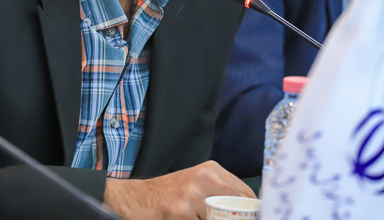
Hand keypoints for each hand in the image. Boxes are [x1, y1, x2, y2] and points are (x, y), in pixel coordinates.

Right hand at [103, 160, 254, 219]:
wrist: (132, 198)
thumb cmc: (166, 197)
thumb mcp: (196, 187)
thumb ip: (220, 194)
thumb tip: (249, 211)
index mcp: (212, 170)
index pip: (246, 193)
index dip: (250, 212)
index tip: (250, 217)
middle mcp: (205, 177)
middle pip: (238, 209)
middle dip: (235, 219)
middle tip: (227, 219)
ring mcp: (193, 194)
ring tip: (194, 217)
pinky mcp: (181, 210)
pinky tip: (183, 219)